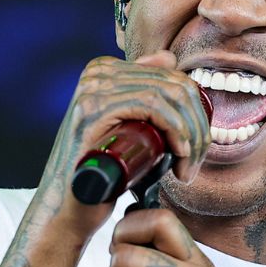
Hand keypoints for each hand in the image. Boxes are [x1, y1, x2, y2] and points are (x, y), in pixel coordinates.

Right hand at [31, 51, 209, 245]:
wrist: (68, 207)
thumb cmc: (101, 174)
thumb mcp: (127, 126)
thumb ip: (141, 94)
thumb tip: (168, 59)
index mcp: (106, 70)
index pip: (172, 76)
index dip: (196, 111)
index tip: (196, 148)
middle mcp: (98, 72)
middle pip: (173, 84)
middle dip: (197, 125)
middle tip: (195, 161)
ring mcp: (94, 87)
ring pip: (169, 96)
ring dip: (191, 134)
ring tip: (188, 167)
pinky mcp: (96, 108)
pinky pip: (153, 106)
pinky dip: (177, 130)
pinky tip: (180, 155)